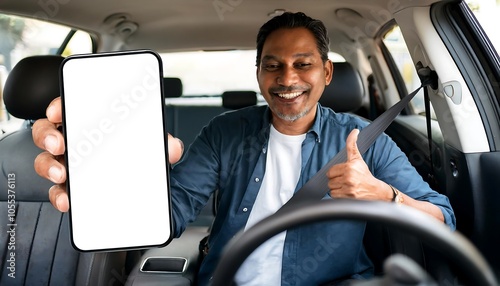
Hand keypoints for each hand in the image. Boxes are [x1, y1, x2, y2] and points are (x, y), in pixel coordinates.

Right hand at [33, 97, 183, 211]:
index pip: (70, 108)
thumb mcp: (153, 148)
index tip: (58, 111)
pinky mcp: (71, 190)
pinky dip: (60, 196)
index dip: (60, 106)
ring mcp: (70, 166)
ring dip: (50, 166)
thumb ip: (164, 145)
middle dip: (48, 136)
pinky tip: (68, 200)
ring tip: (62, 174)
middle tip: (59, 143)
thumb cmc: (138, 158)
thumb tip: (173, 149)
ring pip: (46, 162)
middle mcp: (75, 143)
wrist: (144, 190)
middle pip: (47, 132)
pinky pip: (58, 192)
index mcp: (92, 124)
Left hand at [326, 129, 391, 200]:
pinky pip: (333, 195)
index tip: (343, 173)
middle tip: (345, 180)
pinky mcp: (348, 197)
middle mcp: (349, 176)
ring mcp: (348, 187)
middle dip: (335, 180)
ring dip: (336, 187)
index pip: (330, 171)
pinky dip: (337, 194)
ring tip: (346, 186)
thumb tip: (354, 131)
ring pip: (330, 187)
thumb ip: (352, 145)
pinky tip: (345, 192)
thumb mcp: (358, 158)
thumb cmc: (364, 174)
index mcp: (350, 166)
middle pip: (329, 179)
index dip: (335, 172)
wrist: (375, 190)